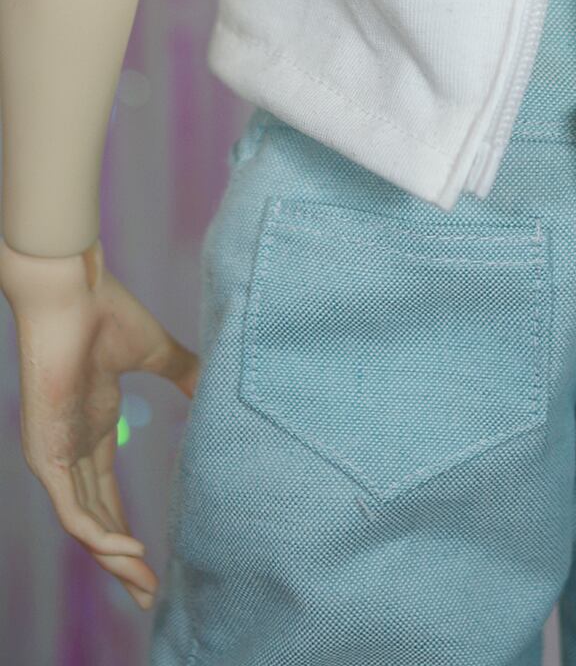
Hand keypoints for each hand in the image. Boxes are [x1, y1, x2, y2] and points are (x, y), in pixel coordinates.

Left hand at [0, 235, 199, 611]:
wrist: (73, 291)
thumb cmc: (107, 312)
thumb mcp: (156, 353)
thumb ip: (185, 372)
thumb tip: (218, 385)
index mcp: (94, 430)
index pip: (108, 500)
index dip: (130, 535)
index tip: (158, 564)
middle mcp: (73, 450)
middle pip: (98, 522)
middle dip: (125, 562)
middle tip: (152, 595)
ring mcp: (57, 454)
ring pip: (83, 526)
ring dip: (114, 560)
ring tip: (146, 584)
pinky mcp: (47, 453)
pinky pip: (71, 511)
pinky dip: (99, 536)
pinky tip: (129, 551)